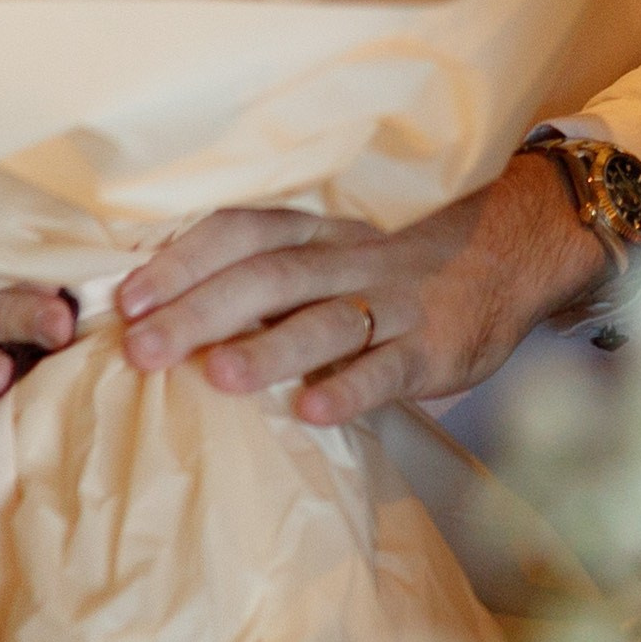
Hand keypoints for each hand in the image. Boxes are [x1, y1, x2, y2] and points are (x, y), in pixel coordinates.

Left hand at [113, 151, 609, 426]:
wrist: (514, 251)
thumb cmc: (397, 263)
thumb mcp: (333, 250)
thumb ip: (268, 273)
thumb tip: (168, 306)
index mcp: (315, 232)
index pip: (239, 232)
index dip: (182, 260)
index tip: (127, 295)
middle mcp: (347, 259)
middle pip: (266, 279)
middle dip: (198, 312)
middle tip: (142, 347)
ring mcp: (393, 302)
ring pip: (324, 321)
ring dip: (268, 349)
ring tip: (215, 376)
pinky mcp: (434, 348)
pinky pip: (388, 368)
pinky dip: (350, 388)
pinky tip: (313, 410)